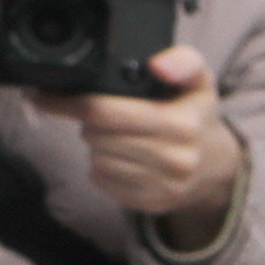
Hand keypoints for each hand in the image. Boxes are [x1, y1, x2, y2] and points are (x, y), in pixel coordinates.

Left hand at [70, 42, 246, 234]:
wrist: (220, 168)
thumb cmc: (197, 118)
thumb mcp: (200, 82)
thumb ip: (184, 61)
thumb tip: (158, 64)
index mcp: (182, 124)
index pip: (106, 112)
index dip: (69, 103)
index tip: (45, 96)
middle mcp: (175, 158)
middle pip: (95, 136)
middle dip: (89, 123)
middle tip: (103, 116)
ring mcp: (163, 185)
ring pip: (97, 159)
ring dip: (97, 146)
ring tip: (118, 136)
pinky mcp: (150, 203)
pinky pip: (103, 181)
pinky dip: (104, 168)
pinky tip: (123, 158)